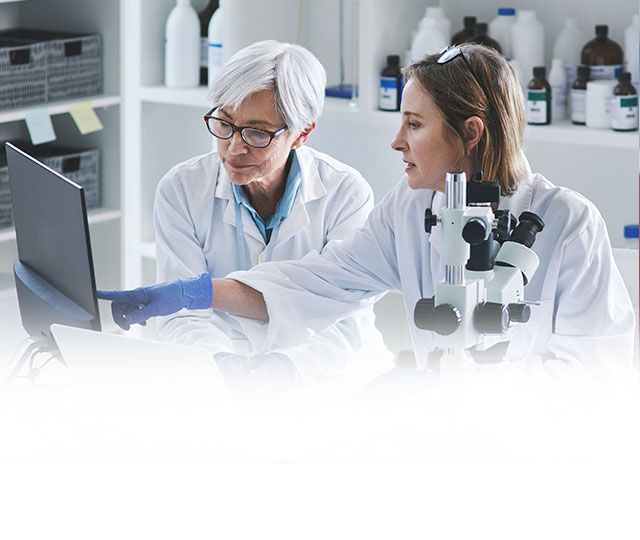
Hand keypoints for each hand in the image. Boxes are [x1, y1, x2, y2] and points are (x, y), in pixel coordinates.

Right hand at [97, 272, 211, 329]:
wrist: (185, 292)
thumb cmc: (172, 297)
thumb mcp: (156, 308)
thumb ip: (140, 315)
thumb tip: (127, 320)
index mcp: (138, 294)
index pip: (117, 295)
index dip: (104, 295)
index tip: (94, 293)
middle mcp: (138, 295)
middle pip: (120, 306)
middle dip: (121, 317)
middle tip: (128, 327)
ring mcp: (142, 298)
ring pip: (128, 309)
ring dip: (131, 318)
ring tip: (142, 323)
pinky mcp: (147, 302)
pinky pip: (136, 309)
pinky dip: (137, 316)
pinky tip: (145, 321)